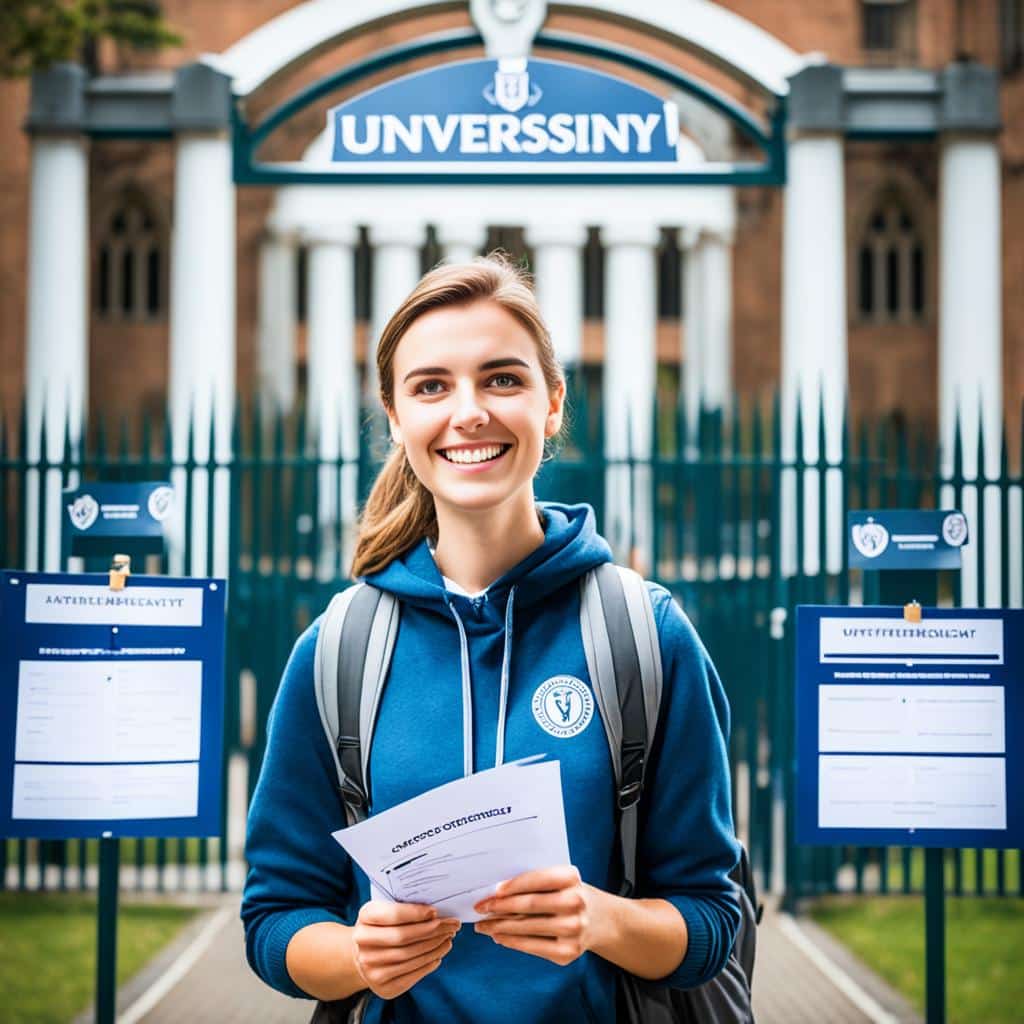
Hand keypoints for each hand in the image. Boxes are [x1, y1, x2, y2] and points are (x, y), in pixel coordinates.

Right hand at [352, 901, 459, 998]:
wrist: (365, 954)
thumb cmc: (383, 926)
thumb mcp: (387, 910)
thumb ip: (406, 907)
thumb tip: (436, 912)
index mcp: (365, 917)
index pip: (392, 915)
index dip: (415, 913)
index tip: (435, 911)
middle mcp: (363, 943)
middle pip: (403, 937)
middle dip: (432, 930)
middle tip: (452, 924)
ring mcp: (371, 968)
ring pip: (410, 956)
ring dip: (435, 946)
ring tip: (449, 938)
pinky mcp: (384, 987)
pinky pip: (412, 974)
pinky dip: (429, 963)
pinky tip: (439, 954)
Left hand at [472, 865, 603, 965]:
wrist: (601, 920)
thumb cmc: (569, 894)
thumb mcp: (560, 880)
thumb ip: (535, 882)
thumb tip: (496, 894)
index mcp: (571, 877)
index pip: (537, 879)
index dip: (513, 885)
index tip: (494, 891)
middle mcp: (575, 902)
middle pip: (529, 905)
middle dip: (500, 907)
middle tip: (480, 908)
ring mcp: (573, 929)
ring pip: (527, 928)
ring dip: (499, 927)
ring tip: (483, 925)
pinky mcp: (568, 952)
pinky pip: (532, 947)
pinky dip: (512, 942)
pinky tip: (499, 937)